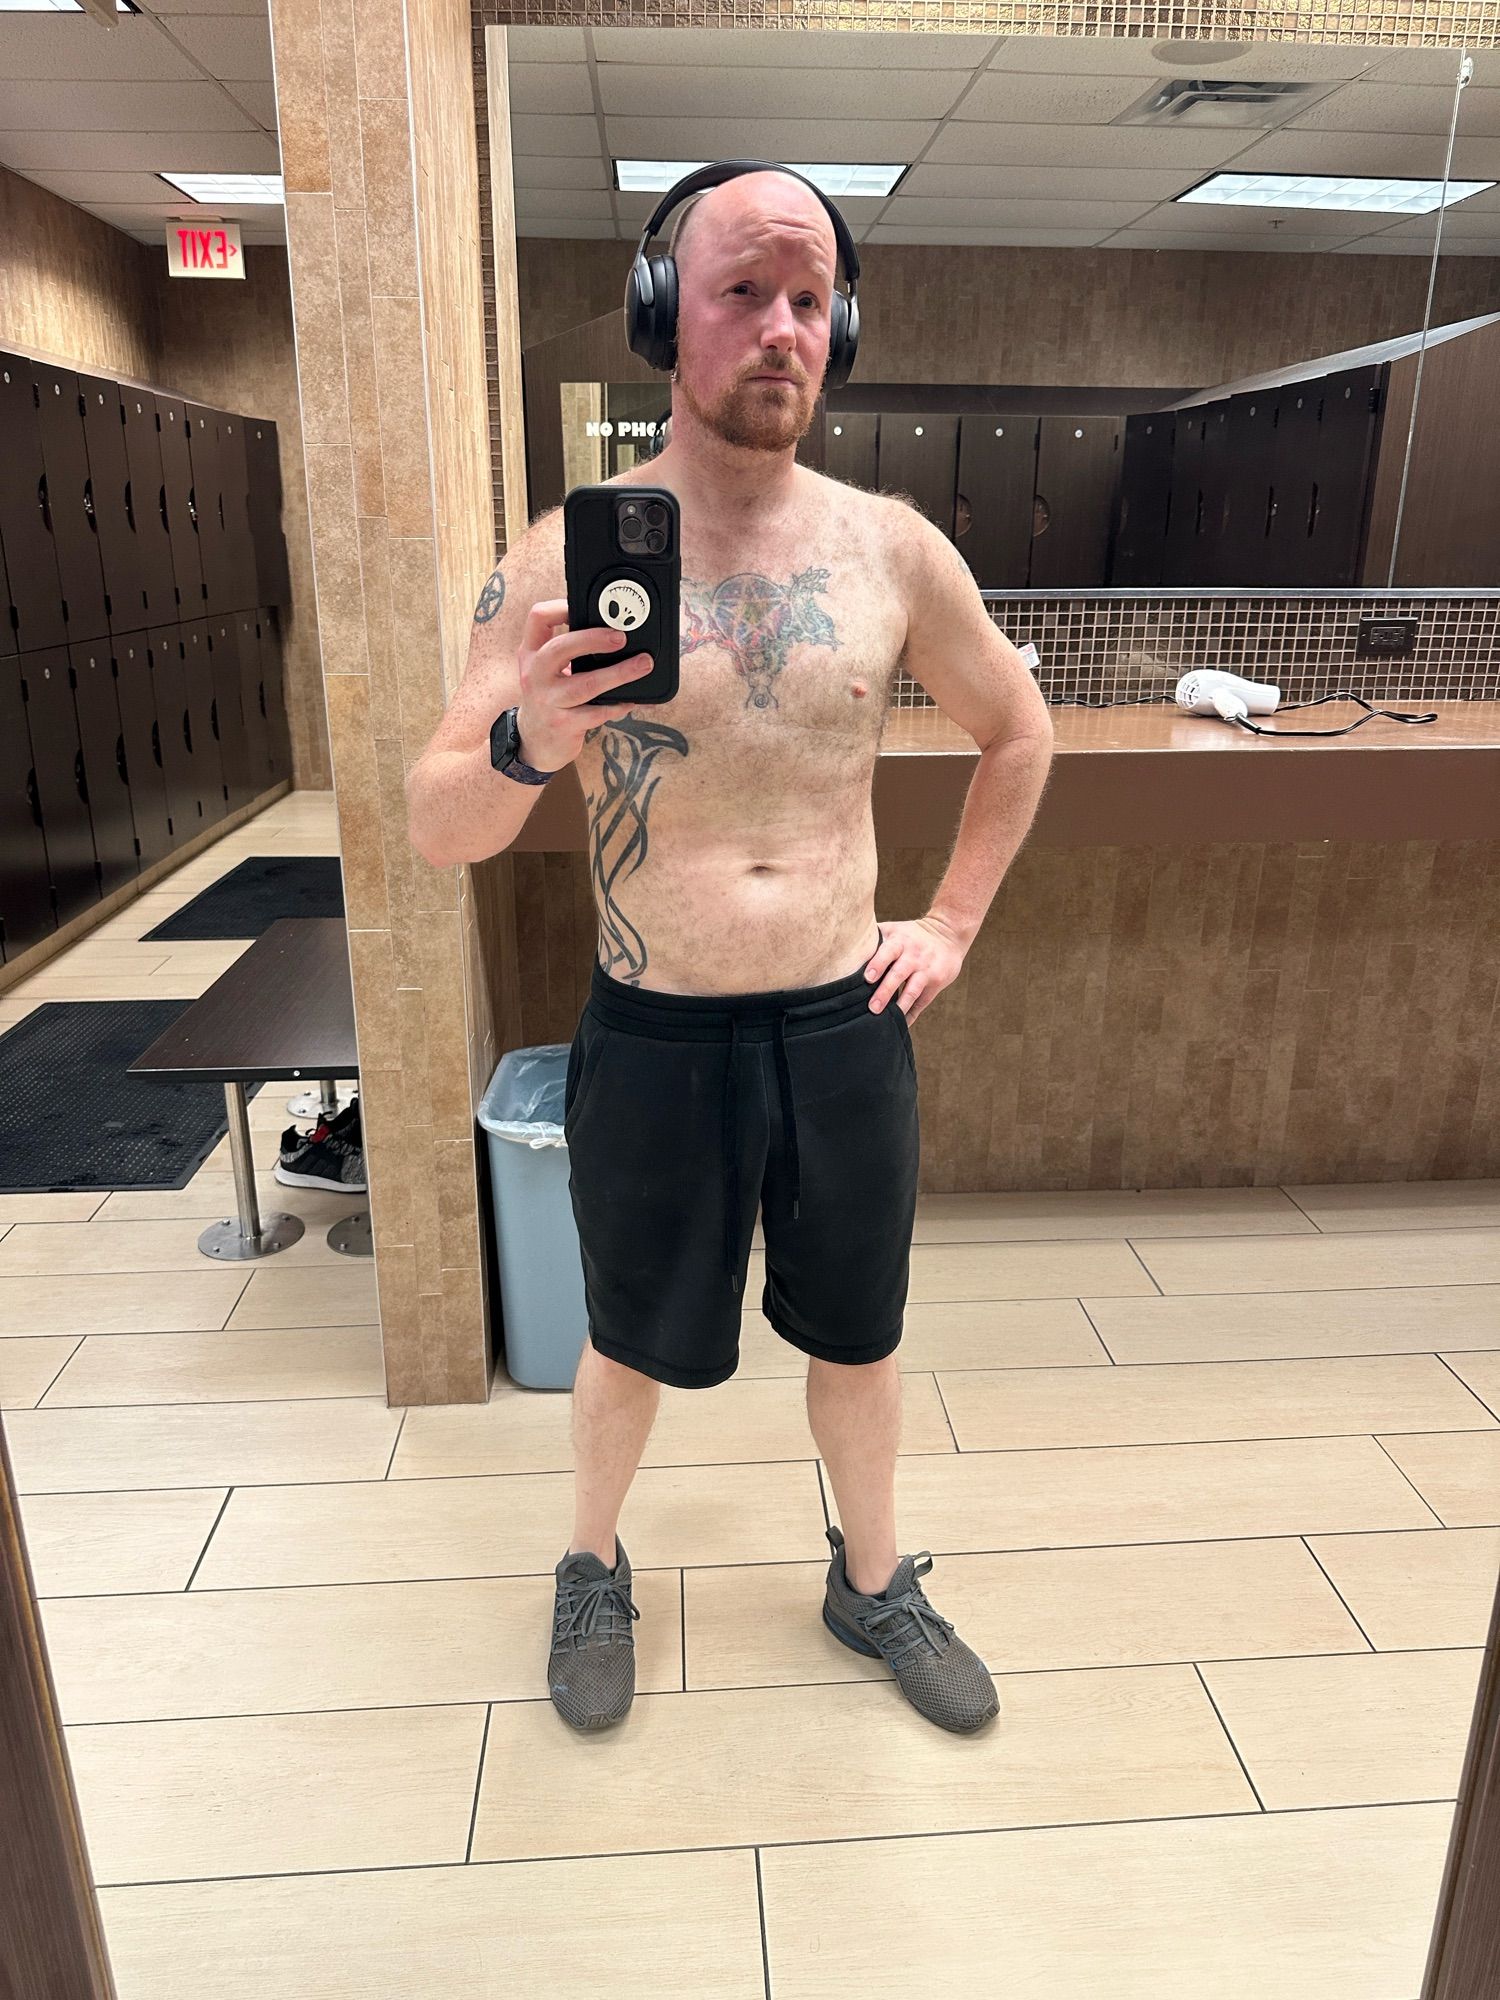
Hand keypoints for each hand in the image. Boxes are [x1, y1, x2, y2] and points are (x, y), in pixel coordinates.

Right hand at [513, 598, 652, 769]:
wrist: (534, 742)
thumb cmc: (549, 698)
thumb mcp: (546, 670)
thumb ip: (567, 650)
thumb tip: (613, 630)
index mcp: (531, 654)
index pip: (537, 618)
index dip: (561, 606)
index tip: (586, 605)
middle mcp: (534, 674)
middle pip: (561, 647)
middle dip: (593, 639)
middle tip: (621, 637)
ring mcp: (548, 701)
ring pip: (585, 684)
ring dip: (618, 673)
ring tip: (643, 664)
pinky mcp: (564, 725)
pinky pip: (597, 712)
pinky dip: (619, 704)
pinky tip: (632, 699)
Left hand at [862, 916, 966, 1021]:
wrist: (948, 933)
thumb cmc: (911, 934)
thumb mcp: (895, 929)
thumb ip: (874, 937)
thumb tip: (844, 944)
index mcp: (900, 941)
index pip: (888, 952)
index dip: (877, 965)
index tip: (867, 979)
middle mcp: (914, 955)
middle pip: (898, 974)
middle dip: (885, 992)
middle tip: (872, 1008)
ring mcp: (926, 970)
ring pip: (912, 991)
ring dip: (899, 1006)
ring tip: (887, 1021)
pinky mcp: (936, 982)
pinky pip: (922, 1002)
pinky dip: (911, 1014)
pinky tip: (900, 1025)